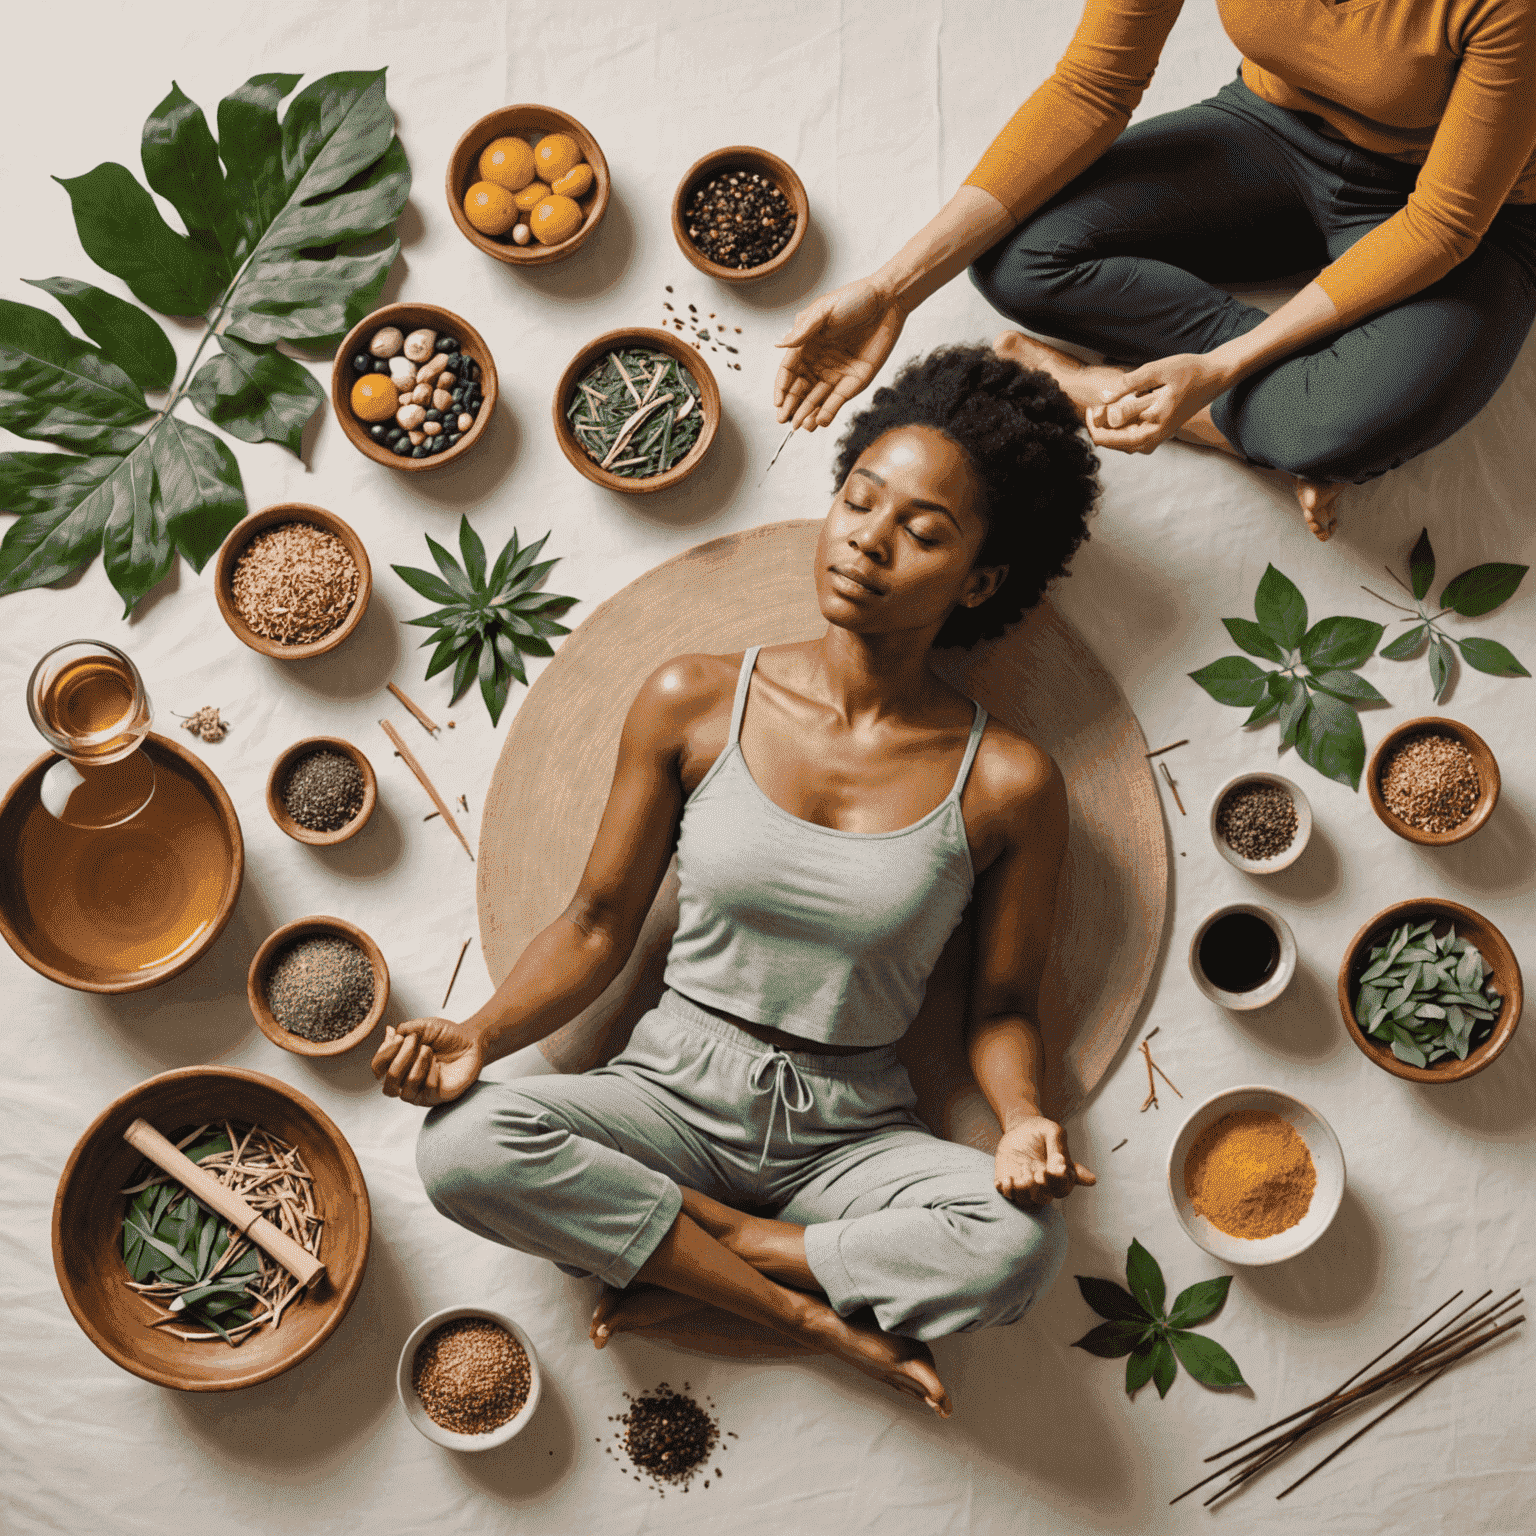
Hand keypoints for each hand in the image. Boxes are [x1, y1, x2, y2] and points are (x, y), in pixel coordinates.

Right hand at [371, 1016, 484, 1106]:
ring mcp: (420, 1092)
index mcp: (399, 1064)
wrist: (471, 1040)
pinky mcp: (436, 1097)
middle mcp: (405, 1082)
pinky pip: (426, 1090)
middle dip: (399, 1060)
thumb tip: (389, 1032)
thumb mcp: (423, 1026)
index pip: (378, 1068)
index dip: (384, 1054)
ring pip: (405, 1091)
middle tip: (414, 1041)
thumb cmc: (447, 1036)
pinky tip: (439, 1065)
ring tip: (429, 1050)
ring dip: (416, 1066)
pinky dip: (431, 1073)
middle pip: (388, 1084)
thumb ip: (404, 1030)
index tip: (398, 1037)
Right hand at [774, 277, 907, 431]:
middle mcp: (818, 361)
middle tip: (785, 421)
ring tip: (802, 426)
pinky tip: (820, 421)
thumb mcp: (824, 309)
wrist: (887, 300)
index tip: (777, 403)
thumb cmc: (855, 298)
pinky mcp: (854, 380)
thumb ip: (802, 330)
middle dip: (792, 406)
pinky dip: (828, 412)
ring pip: (816, 399)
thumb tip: (778, 345)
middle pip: (800, 388)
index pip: (789, 371)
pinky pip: (837, 400)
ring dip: (807, 413)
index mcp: (807, 344)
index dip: (782, 388)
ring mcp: (836, 373)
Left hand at [994, 1116, 1096, 1208]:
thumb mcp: (1052, 1131)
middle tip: (1038, 1172)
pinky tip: (1006, 1179)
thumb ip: (1059, 1147)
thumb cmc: (1040, 1131)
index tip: (1054, 1170)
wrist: (1018, 1127)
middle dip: (1041, 1188)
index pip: (1063, 1188)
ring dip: (1024, 1189)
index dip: (1059, 1182)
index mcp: (1058, 1175)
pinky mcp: (1009, 1183)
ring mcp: (1025, 1185)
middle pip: (1045, 1198)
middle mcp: (1043, 1184)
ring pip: (1027, 1199)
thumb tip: (1064, 1168)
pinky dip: (1007, 1190)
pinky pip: (1008, 1194)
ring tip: (1023, 1168)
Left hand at [1084, 353, 1231, 455]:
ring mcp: (1157, 437)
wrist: (1215, 376)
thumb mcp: (1157, 372)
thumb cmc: (1189, 371)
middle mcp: (1153, 438)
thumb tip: (1103, 398)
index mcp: (1152, 428)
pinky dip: (1122, 426)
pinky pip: (1133, 436)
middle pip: (1113, 443)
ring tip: (1107, 408)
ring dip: (1111, 428)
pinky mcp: (1159, 431)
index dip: (1093, 424)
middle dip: (1100, 426)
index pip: (1109, 439)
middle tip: (1096, 405)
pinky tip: (1122, 409)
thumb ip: (1129, 386)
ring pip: (1122, 442)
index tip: (1091, 406)